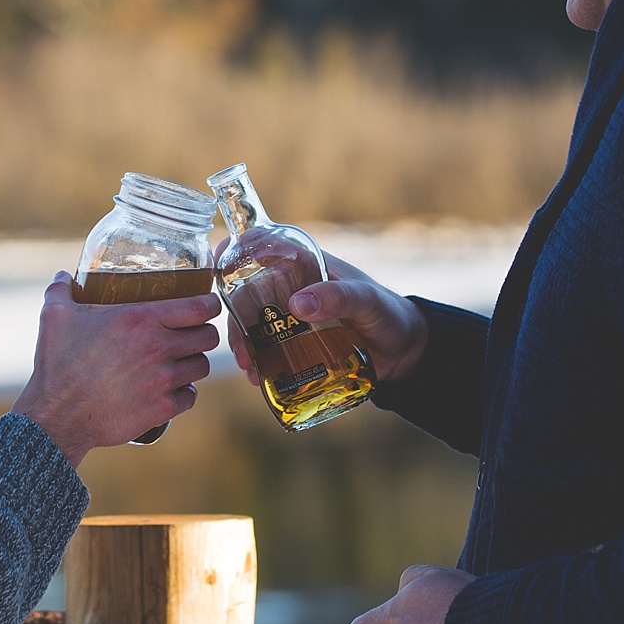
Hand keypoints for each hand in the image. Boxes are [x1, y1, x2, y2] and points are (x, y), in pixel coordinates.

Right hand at [14, 273, 220, 465]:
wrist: (56, 416)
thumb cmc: (57, 363)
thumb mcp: (54, 317)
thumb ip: (61, 290)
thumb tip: (63, 276)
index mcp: (140, 318)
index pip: (199, 306)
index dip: (210, 303)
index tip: (208, 303)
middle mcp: (158, 347)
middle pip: (208, 336)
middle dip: (203, 332)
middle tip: (192, 333)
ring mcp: (163, 380)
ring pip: (202, 366)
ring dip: (194, 362)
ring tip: (181, 361)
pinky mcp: (162, 409)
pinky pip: (191, 397)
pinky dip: (184, 393)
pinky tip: (173, 390)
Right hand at [226, 252, 428, 385]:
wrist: (405, 352)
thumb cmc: (390, 315)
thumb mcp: (367, 303)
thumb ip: (339, 297)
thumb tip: (297, 305)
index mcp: (304, 262)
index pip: (259, 245)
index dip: (233, 253)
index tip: (218, 272)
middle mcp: (291, 284)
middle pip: (245, 291)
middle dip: (235, 318)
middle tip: (243, 351)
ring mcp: (289, 314)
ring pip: (251, 322)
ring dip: (243, 344)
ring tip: (251, 370)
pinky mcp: (293, 340)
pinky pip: (265, 346)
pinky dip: (257, 360)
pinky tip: (258, 378)